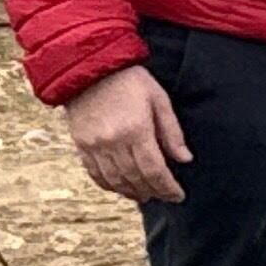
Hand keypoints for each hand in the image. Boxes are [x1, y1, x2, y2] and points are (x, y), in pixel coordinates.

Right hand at [66, 64, 191, 203]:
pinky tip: (121, 188)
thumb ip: (172, 132)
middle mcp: (112, 141)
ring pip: (114, 180)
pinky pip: (94, 173)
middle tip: (165, 196)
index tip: (178, 196)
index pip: (154, 169)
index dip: (167, 187)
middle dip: (152, 191)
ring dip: (131, 192)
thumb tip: (185, 159)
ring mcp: (93, 145)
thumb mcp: (159, 99)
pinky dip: (109, 185)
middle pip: (135, 178)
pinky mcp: (80, 145)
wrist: (89, 69)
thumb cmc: (130, 81)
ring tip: (145, 196)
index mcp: (136, 130)